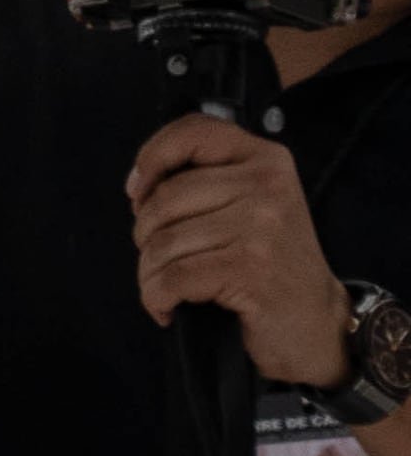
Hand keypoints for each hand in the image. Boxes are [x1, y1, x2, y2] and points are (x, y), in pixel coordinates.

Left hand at [128, 115, 351, 385]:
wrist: (317, 324)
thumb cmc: (272, 265)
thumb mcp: (251, 205)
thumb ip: (204, 180)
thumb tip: (137, 185)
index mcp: (266, 160)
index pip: (192, 132)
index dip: (151, 157)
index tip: (137, 190)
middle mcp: (267, 186)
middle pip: (165, 198)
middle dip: (146, 233)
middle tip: (159, 256)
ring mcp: (261, 227)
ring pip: (163, 241)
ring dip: (150, 273)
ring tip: (163, 286)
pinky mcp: (251, 269)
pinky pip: (173, 277)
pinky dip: (157, 296)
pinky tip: (167, 307)